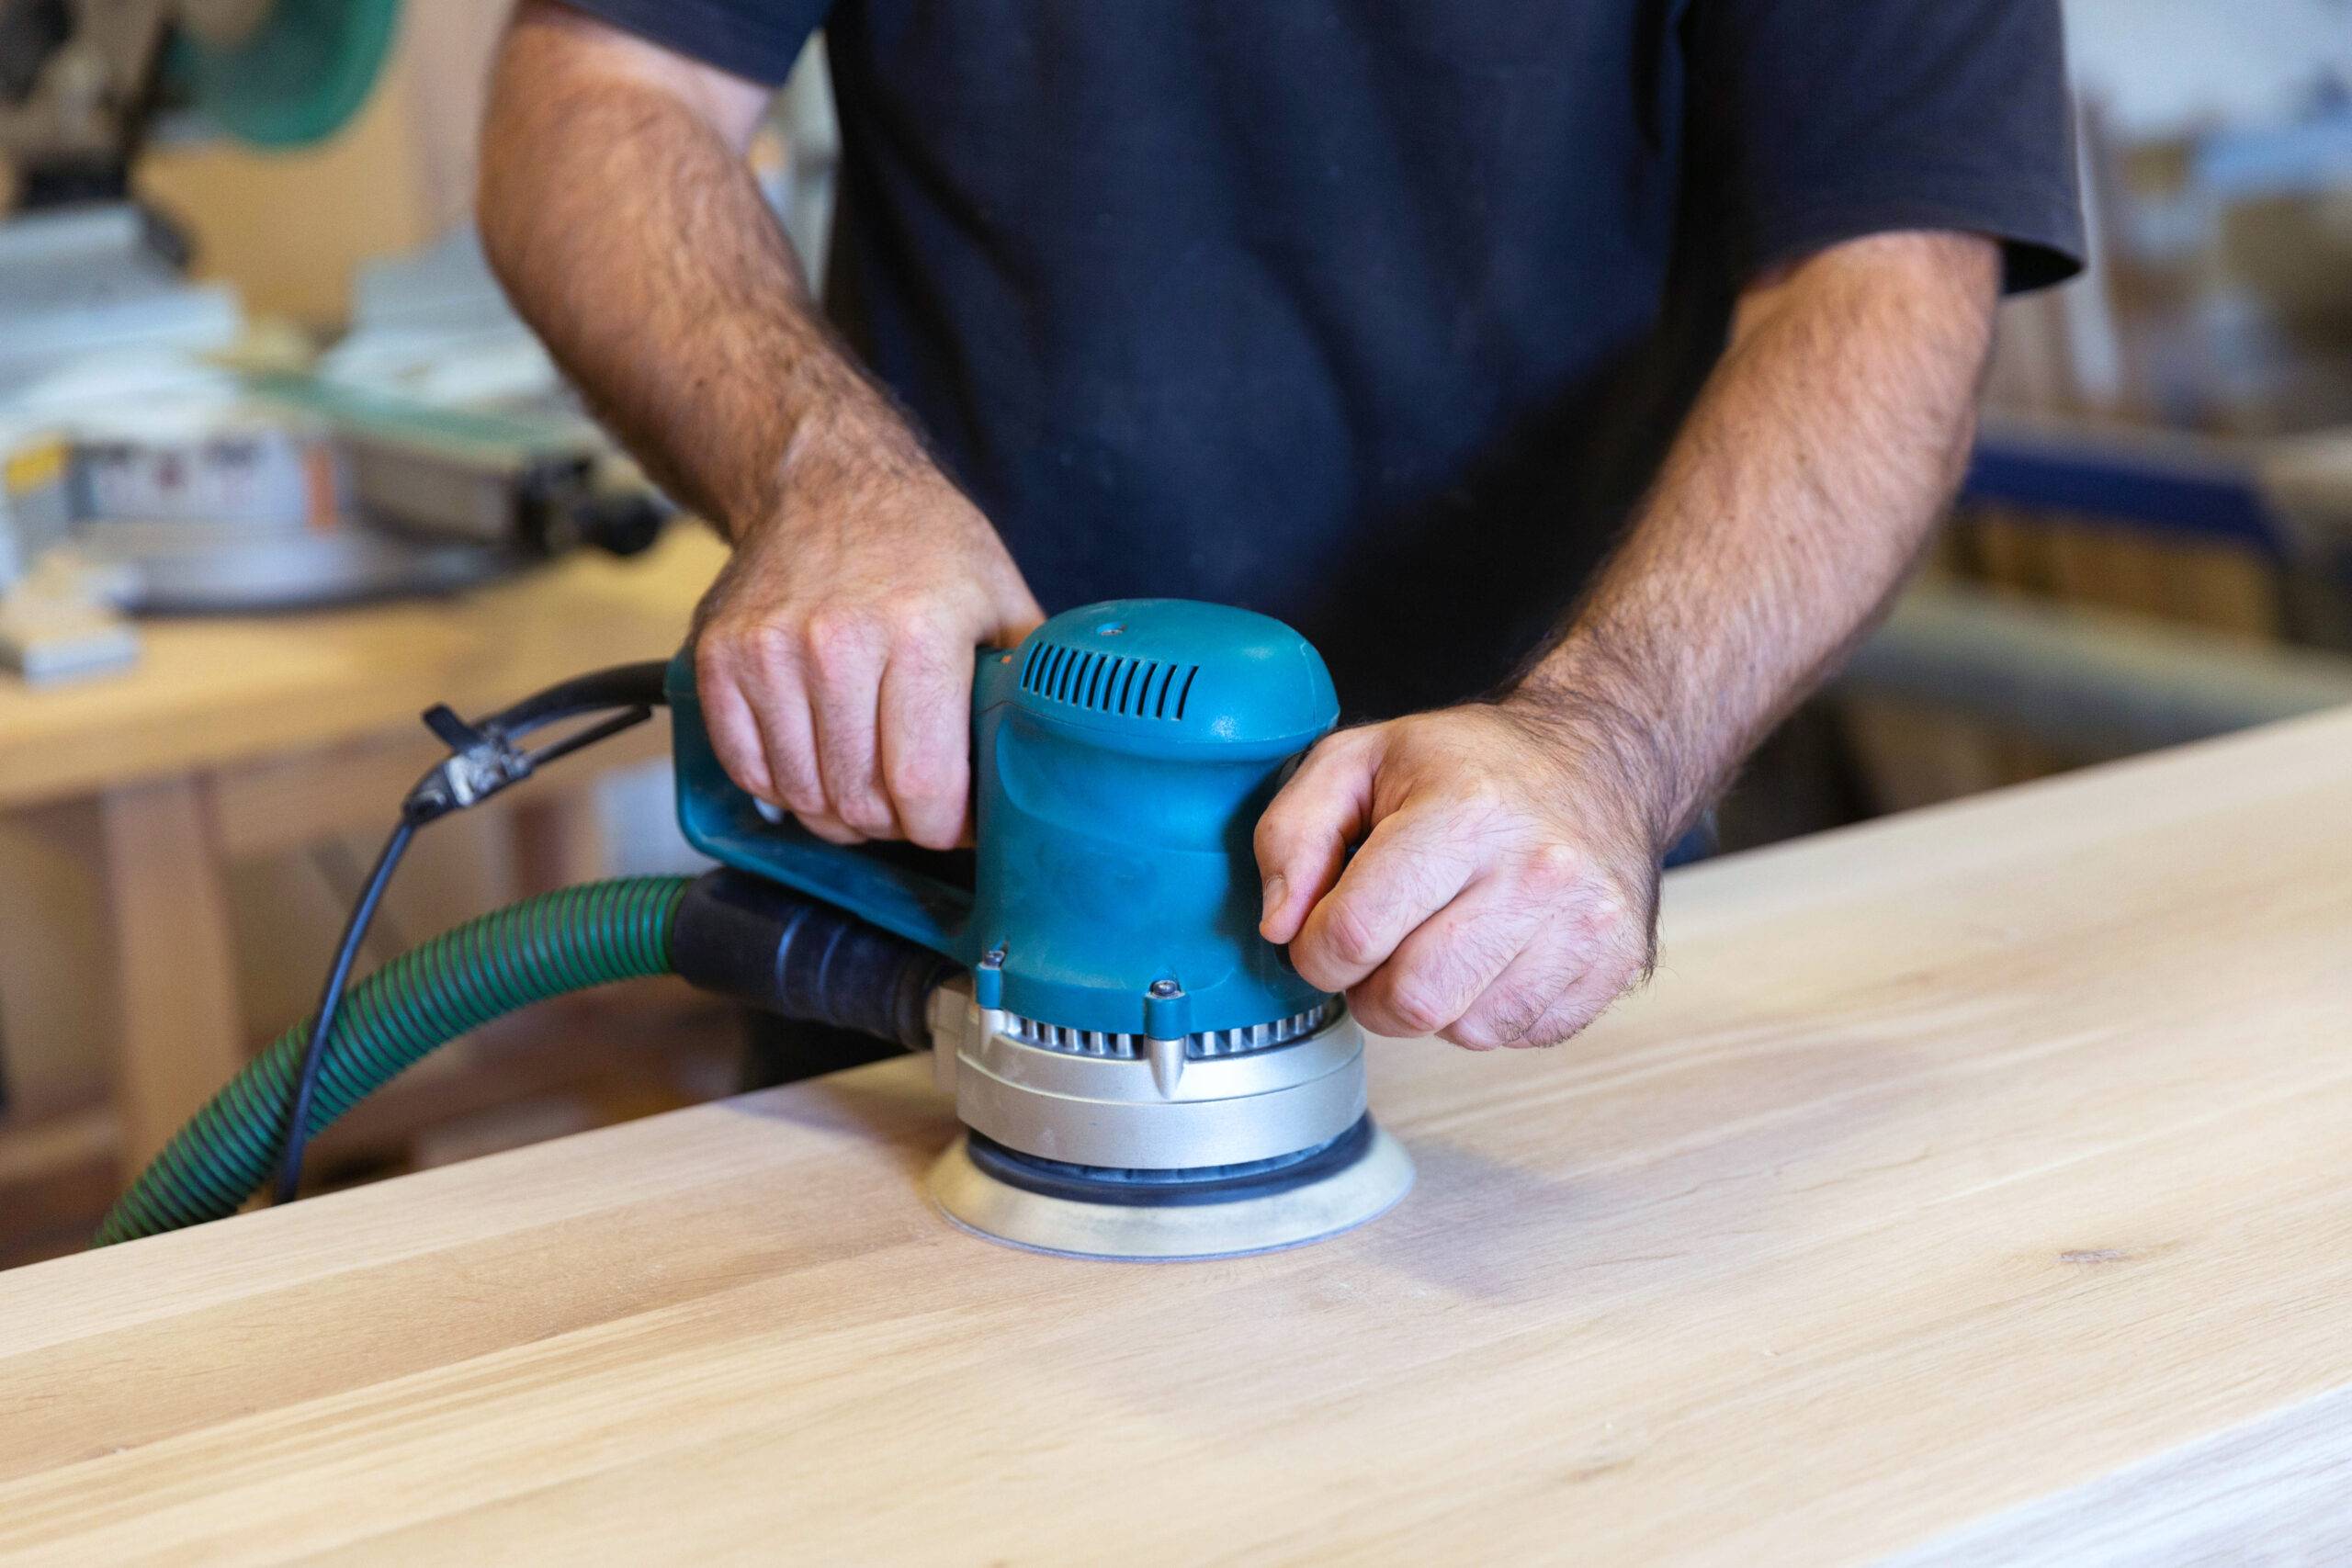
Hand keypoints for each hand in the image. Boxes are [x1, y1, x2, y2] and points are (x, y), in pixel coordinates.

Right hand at [692, 421, 1042, 847]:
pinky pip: (748, 769)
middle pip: (859, 801)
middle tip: (916, 805)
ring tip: (869, 784)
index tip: (959, 825)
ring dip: (840, 812)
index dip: (945, 828)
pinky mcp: (718, 658)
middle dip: (897, 825)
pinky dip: (786, 788)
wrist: (823, 477)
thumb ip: (1027, 677)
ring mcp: (767, 651)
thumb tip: (1055, 756)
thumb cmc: (924, 541)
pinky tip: (819, 762)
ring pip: (803, 796)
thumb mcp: (1001, 593)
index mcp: (918, 631)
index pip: (921, 784)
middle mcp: (834, 642)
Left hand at [1254, 696, 1667, 1048]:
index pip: (1355, 934)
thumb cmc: (1471, 765)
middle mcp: (1536, 869)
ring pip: (1465, 1030)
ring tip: (1437, 945)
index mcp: (1464, 812)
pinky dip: (1487, 1011)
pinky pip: (1520, 1035)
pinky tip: (1490, 956)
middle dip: (1369, 991)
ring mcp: (1584, 922)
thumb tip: (1280, 924)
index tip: (1326, 932)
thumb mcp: (1357, 760)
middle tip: (1379, 949)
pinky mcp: (1613, 963)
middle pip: (1410, 1000)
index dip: (1316, 951)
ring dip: (1430, 1005)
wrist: (1598, 761)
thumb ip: (1291, 833)